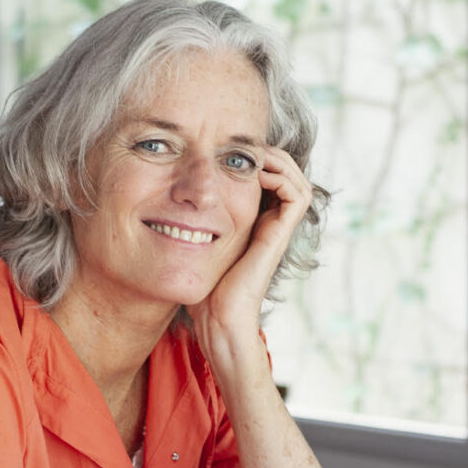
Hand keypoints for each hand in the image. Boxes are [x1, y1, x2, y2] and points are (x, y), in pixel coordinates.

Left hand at [191, 146, 312, 341]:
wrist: (217, 318)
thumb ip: (191, 228)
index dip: (259, 161)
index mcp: (255, 224)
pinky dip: (281, 178)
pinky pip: (296, 196)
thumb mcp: (194, 247)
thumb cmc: (202, 290)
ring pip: (299, 182)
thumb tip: (167, 208)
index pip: (271, 181)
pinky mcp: (278, 235)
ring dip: (280, 162)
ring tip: (254, 158)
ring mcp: (277, 230)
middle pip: (290, 176)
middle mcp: (270, 224)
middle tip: (248, 149)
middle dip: (273, 156)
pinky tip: (255, 176)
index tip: (233, 152)